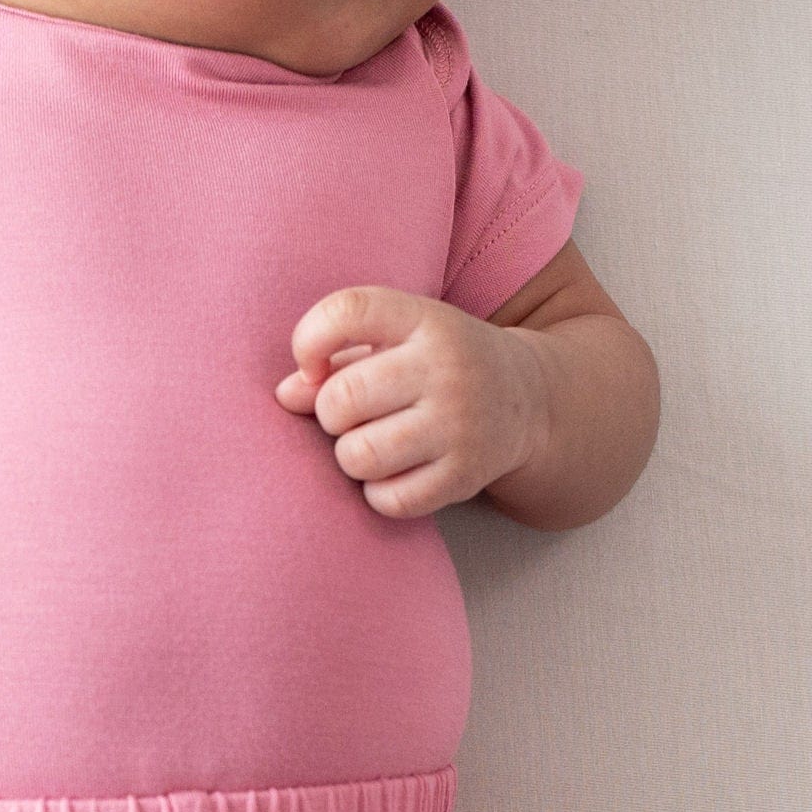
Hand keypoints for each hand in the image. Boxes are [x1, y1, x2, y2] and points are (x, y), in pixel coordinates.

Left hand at [274, 285, 553, 519]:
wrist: (526, 400)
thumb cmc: (435, 366)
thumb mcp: (395, 342)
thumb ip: (335, 358)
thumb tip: (286, 396)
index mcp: (426, 320)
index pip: (348, 311)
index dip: (309, 340)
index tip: (312, 365)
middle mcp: (448, 369)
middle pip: (341, 399)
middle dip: (330, 414)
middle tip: (349, 415)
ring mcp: (461, 425)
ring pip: (358, 455)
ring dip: (350, 456)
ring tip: (370, 443)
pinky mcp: (465, 476)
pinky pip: (388, 499)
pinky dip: (378, 492)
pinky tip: (394, 473)